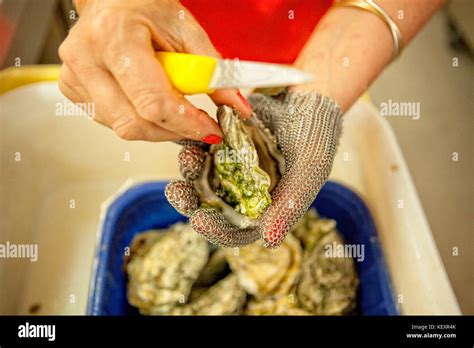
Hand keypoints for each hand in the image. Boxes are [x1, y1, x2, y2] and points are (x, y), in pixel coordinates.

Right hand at [58, 0, 250, 141]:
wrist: (111, 0)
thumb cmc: (144, 7)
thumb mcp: (186, 30)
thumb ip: (213, 70)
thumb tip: (237, 106)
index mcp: (114, 37)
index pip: (153, 102)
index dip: (187, 122)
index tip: (211, 128)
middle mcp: (86, 59)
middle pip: (135, 123)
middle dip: (175, 130)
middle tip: (198, 124)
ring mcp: (74, 77)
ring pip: (124, 128)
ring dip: (159, 126)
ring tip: (173, 102)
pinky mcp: (72, 90)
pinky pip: (113, 122)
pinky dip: (140, 119)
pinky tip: (148, 99)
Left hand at [166, 90, 342, 247]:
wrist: (310, 94)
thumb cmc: (316, 133)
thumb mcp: (309, 169)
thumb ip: (290, 204)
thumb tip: (269, 241)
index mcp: (267, 204)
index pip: (238, 228)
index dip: (218, 228)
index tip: (200, 220)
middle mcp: (247, 188)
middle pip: (213, 205)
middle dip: (192, 201)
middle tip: (176, 192)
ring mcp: (234, 164)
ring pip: (203, 176)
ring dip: (190, 171)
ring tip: (186, 157)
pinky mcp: (224, 141)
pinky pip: (203, 147)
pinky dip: (192, 144)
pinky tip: (186, 140)